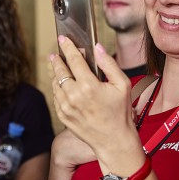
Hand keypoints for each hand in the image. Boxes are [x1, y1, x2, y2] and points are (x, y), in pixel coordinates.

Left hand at [50, 36, 142, 167]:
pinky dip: (58, 89)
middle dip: (57, 59)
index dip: (67, 47)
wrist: (113, 141)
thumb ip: (109, 64)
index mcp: (89, 86)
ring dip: (57, 74)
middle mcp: (74, 96)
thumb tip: (97, 48)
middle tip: (56, 53)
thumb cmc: (120, 113)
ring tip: (60, 68)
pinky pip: (56, 97)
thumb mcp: (122, 85)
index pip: (74, 59)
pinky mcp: (62, 116)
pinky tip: (63, 86)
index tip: (63, 39)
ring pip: (55, 84)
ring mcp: (66, 107)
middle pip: (60, 70)